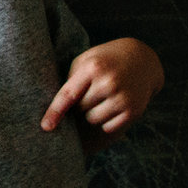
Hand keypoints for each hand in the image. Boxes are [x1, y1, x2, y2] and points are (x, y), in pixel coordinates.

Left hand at [41, 37, 163, 143]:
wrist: (142, 60)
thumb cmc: (105, 61)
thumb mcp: (85, 61)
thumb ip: (71, 80)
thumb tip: (57, 110)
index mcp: (93, 67)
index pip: (68, 95)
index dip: (55, 112)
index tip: (45, 126)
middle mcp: (109, 82)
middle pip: (79, 109)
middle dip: (78, 105)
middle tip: (89, 92)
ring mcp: (123, 98)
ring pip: (92, 120)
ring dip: (91, 114)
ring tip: (100, 98)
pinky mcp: (133, 111)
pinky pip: (107, 127)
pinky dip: (105, 121)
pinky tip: (112, 106)